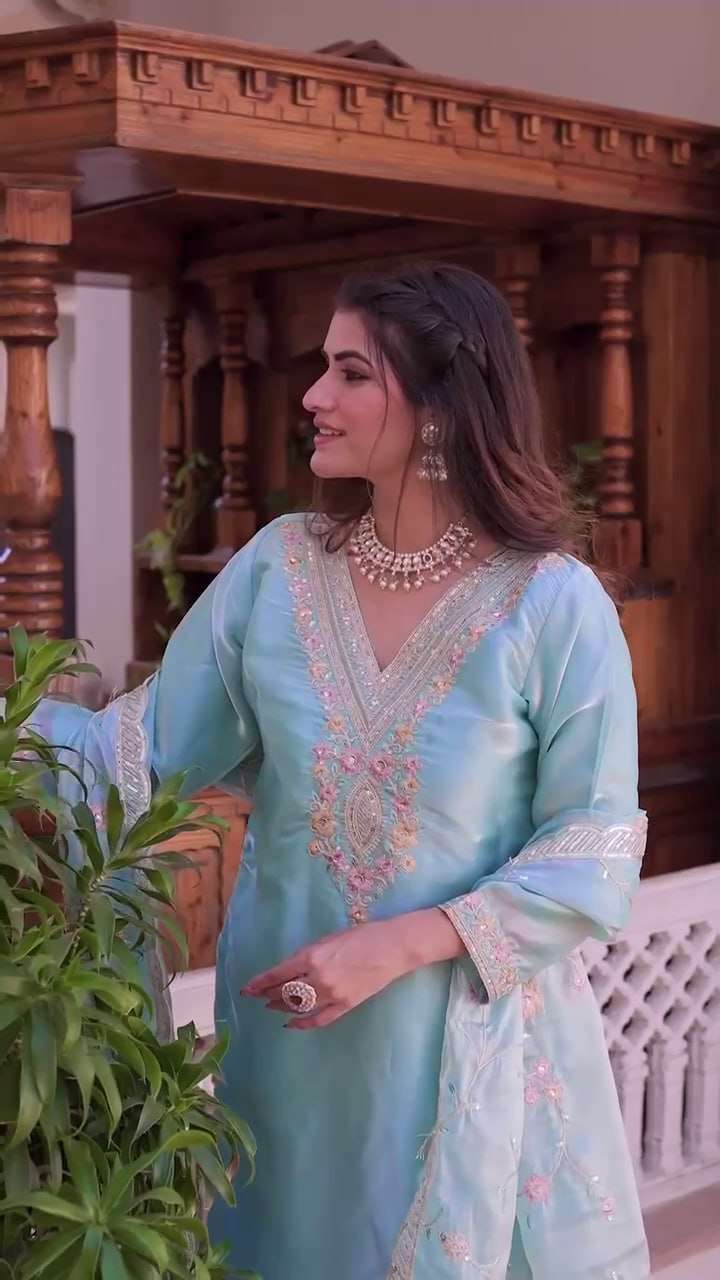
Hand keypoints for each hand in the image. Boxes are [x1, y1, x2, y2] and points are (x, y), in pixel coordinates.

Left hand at [241, 908, 463, 1029]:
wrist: (394, 947)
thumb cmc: (363, 935)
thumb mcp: (329, 938)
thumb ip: (308, 954)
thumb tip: (291, 969)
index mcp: (312, 956)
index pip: (277, 974)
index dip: (260, 983)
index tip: (247, 989)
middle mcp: (318, 978)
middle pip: (285, 992)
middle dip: (268, 994)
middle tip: (257, 996)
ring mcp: (332, 995)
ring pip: (299, 1007)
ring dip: (282, 1007)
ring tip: (271, 1006)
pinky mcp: (346, 1006)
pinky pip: (319, 1019)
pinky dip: (303, 1023)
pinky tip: (292, 1023)